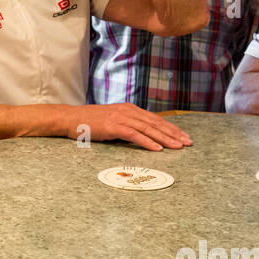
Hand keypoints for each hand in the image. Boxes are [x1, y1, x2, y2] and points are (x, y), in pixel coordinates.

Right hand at [71, 103, 192, 150]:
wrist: (70, 118)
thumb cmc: (89, 123)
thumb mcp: (112, 121)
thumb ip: (127, 126)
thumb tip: (141, 136)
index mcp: (129, 109)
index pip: (155, 119)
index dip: (171, 128)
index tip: (183, 136)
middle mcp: (128, 111)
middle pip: (156, 123)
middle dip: (173, 133)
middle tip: (187, 142)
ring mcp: (121, 117)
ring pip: (148, 129)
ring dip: (165, 138)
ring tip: (177, 146)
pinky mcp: (113, 126)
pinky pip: (134, 135)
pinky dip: (147, 142)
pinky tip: (157, 149)